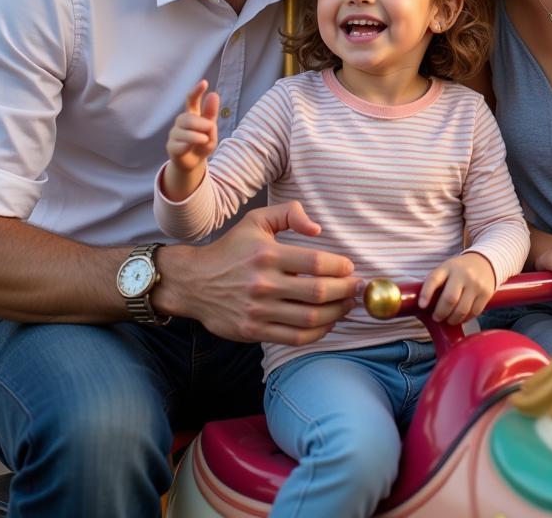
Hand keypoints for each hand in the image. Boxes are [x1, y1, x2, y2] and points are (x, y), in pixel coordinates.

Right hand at [161, 201, 359, 344]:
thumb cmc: (231, 249)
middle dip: (346, 291)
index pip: (316, 263)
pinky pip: (295, 337)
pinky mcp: (254, 330)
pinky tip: (327, 323)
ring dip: (337, 313)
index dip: (341, 267)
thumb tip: (317, 228)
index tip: (350, 268)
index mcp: (268, 254)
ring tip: (347, 305)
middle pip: (318, 292)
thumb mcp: (256, 220)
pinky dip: (318, 333)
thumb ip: (289, 213)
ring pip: (310, 318)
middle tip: (357, 288)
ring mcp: (259, 310)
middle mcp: (264, 283)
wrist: (194, 282)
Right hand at [165, 80, 219, 191]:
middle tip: (210, 128)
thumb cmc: (202, 143)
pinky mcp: (171, 147)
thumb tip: (213, 94)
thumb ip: (211, 114)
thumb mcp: (211, 130)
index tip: (204, 83)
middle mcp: (181, 122)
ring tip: (204, 140)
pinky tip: (191, 148)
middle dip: (200, 123)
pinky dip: (188, 146)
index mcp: (192, 115)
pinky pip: (178, 144)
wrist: (194, 163)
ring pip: (183, 131)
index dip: (197, 91)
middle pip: (187, 117)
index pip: (191, 100)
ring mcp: (174, 134)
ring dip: (196, 136)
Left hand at [418, 251, 496, 324]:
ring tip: (448, 319)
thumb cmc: (459, 270)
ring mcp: (476, 284)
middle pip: (450, 299)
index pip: (434, 279)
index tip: (421, 306)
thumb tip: (423, 306)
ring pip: (462, 309)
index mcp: (448, 267)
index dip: (426, 293)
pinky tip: (461, 317)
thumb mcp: (446, 269)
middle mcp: (463, 274)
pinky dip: (465, 319)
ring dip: (452, 319)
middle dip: (440, 313)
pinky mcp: (486, 293)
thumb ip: (436, 283)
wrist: (484, 262)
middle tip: (437, 317)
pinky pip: (474, 312)